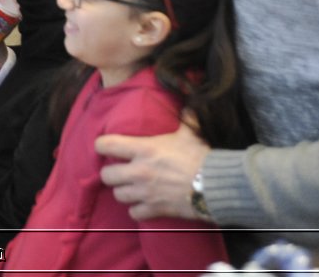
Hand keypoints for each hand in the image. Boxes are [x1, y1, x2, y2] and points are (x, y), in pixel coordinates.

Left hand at [96, 121, 211, 221]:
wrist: (216, 186)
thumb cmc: (201, 157)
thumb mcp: (190, 133)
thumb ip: (186, 118)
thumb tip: (189, 104)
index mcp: (143, 149)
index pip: (106, 145)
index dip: (102, 145)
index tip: (105, 147)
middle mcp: (139, 171)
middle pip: (106, 175)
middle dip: (111, 173)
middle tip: (120, 171)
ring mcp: (145, 193)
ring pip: (118, 195)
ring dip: (124, 192)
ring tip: (132, 188)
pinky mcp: (155, 209)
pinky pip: (134, 214)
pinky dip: (137, 211)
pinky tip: (143, 205)